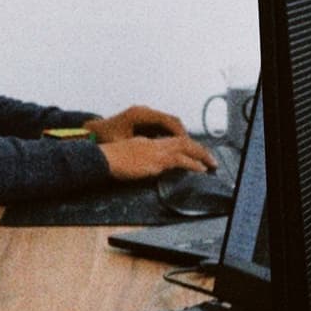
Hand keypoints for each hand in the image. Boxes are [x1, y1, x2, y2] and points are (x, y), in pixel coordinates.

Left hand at [83, 105, 187, 142]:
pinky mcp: (144, 120)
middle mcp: (145, 111)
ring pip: (169, 123)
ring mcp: (145, 114)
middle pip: (172, 121)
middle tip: (193, 150)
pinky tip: (175, 149)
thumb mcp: (122, 144)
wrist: (92, 131)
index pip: (168, 121)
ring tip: (188, 151)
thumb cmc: (105, 138)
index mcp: (140, 115)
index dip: (180, 134)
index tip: (188, 146)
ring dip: (178, 136)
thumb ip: (139, 147)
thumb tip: (159, 154)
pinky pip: (162, 126)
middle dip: (183, 135)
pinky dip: (170, 135)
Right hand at [98, 134, 218, 179]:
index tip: (192, 153)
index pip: (168, 141)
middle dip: (197, 148)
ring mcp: (154, 151)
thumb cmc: (105, 160)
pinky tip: (201, 169)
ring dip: (200, 155)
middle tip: (209, 157)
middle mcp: (151, 143)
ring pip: (185, 147)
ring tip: (210, 163)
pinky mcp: (155, 161)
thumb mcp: (123, 157)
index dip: (183, 146)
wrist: (100, 158)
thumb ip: (135, 159)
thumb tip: (143, 167)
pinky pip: (180, 160)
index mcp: (142, 142)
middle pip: (180, 141)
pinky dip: (193, 164)